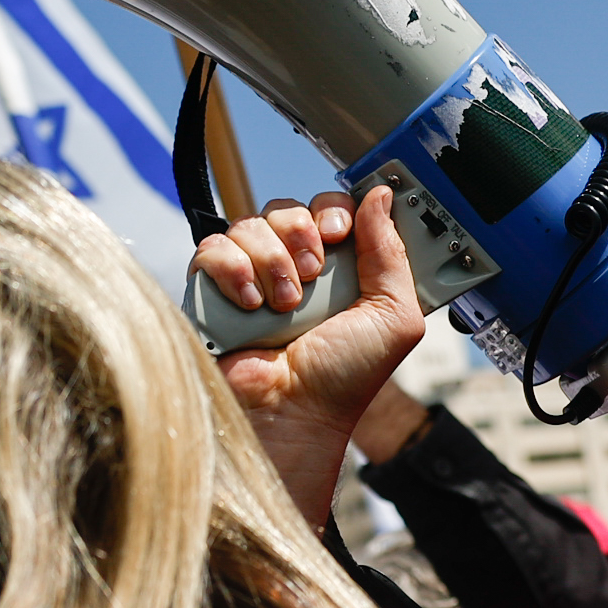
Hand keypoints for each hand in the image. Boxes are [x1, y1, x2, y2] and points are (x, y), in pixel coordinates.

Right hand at [192, 186, 427, 528]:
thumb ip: (392, 254)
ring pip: (250, 225)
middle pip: (287, 208)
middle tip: (312, 274)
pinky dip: (233, 270)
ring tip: (285, 304)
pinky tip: (250, 304)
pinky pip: (213, 249)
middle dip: (301, 235)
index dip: (333, 210)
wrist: (294, 412)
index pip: (329, 208)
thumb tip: (380, 195)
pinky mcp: (215, 290)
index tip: (338, 233)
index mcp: (338, 267)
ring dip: (271, 261)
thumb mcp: (394, 316)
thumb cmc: (344, 378)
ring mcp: (252, 276)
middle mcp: (294, 266)